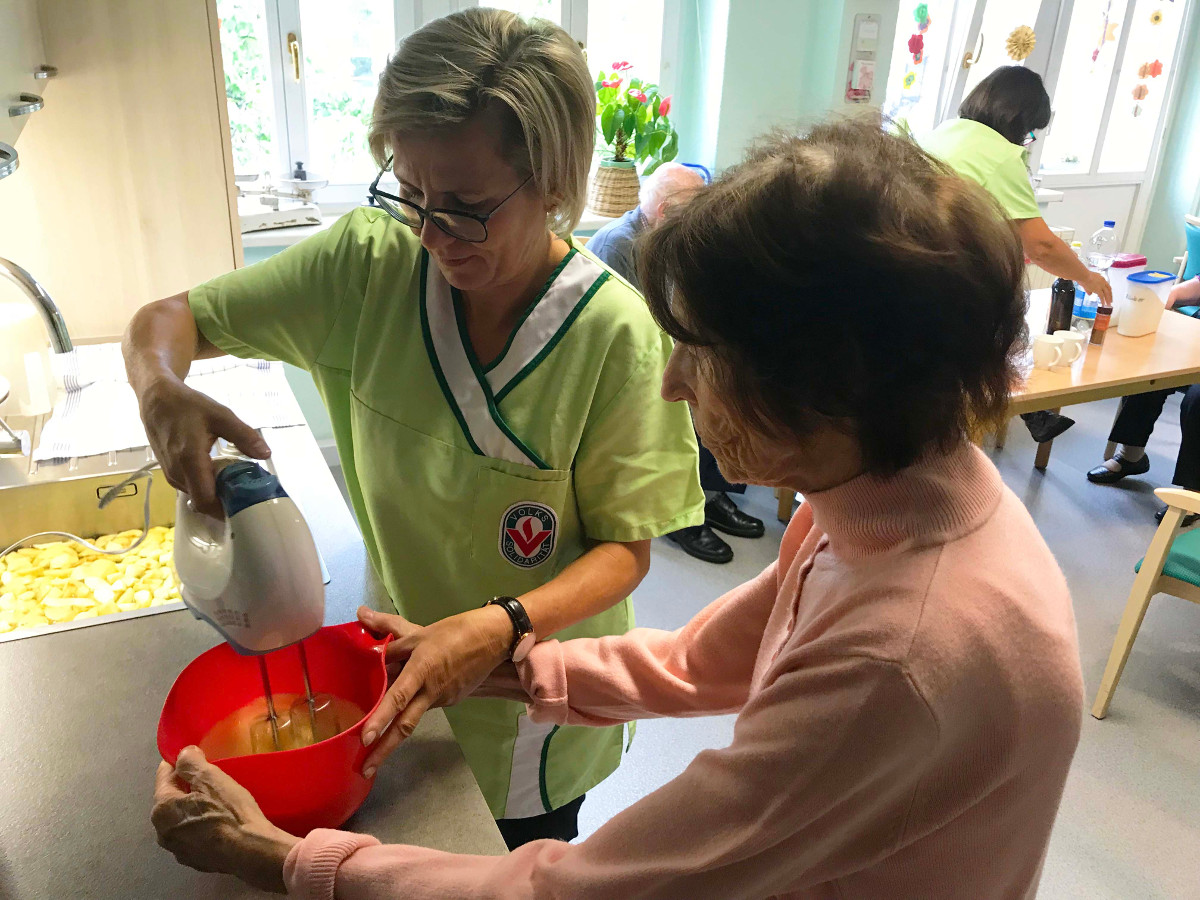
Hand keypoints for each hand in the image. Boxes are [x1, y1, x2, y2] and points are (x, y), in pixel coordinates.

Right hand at [139, 376, 270, 516]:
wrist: (156, 400)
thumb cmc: (188, 406)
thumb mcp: (221, 416)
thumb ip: (244, 436)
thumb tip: (265, 454)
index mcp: (190, 461)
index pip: (206, 500)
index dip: (225, 509)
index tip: (246, 506)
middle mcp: (177, 473)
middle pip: (203, 501)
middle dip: (225, 501)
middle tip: (248, 493)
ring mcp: (170, 475)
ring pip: (196, 495)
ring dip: (216, 494)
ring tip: (237, 482)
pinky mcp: (169, 472)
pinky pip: (190, 487)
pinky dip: (206, 486)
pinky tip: (221, 475)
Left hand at [151, 746, 298, 892]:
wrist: (250, 850)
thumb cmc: (230, 812)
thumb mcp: (211, 778)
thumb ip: (190, 762)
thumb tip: (182, 755)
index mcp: (162, 809)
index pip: (163, 775)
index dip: (179, 762)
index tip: (194, 756)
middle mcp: (162, 831)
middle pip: (170, 799)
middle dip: (185, 787)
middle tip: (209, 780)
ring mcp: (177, 849)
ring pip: (180, 819)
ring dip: (192, 808)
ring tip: (215, 803)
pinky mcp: (193, 861)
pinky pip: (191, 836)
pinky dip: (200, 827)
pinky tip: (219, 824)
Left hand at [356, 604, 512, 775]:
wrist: (494, 638)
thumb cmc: (454, 632)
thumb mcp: (419, 632)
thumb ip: (388, 630)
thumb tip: (361, 616)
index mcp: (421, 671)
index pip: (396, 698)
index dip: (380, 719)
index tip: (365, 738)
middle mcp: (431, 691)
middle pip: (405, 725)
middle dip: (384, 750)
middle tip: (365, 769)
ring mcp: (443, 698)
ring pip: (415, 715)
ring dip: (397, 730)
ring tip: (377, 741)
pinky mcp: (452, 700)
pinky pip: (428, 703)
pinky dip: (416, 705)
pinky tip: (415, 698)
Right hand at [1083, 271, 1112, 306]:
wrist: (1084, 276)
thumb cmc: (1084, 276)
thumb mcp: (1088, 281)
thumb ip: (1089, 288)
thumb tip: (1090, 293)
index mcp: (1101, 279)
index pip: (1107, 286)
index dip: (1109, 291)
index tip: (1109, 294)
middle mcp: (1103, 282)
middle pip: (1109, 290)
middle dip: (1110, 296)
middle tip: (1110, 301)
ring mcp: (1101, 286)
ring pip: (1107, 294)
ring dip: (1108, 300)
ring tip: (1108, 304)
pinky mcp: (1098, 290)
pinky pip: (1102, 296)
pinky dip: (1103, 301)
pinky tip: (1103, 304)